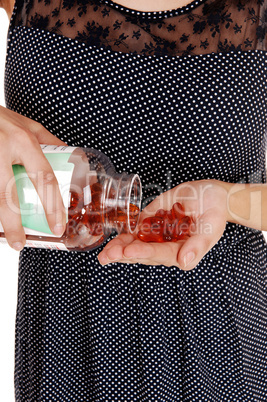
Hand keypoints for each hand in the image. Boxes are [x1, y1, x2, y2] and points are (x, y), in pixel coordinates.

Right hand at [0, 106, 66, 249]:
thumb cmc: (0, 118)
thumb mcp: (27, 125)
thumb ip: (48, 141)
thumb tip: (69, 157)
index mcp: (24, 141)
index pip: (43, 178)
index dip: (52, 206)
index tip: (57, 226)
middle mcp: (3, 149)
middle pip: (8, 194)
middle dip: (15, 223)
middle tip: (21, 243)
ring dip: (0, 221)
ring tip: (4, 239)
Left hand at [98, 180, 227, 269]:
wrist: (213, 196)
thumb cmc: (215, 212)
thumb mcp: (211, 228)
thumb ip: (197, 246)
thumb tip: (183, 262)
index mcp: (181, 251)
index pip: (160, 254)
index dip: (144, 253)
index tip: (129, 251)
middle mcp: (167, 246)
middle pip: (143, 253)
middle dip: (124, 254)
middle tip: (107, 255)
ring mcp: (158, 234)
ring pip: (136, 243)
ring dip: (120, 247)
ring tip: (105, 252)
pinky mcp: (153, 221)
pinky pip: (137, 229)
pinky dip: (124, 234)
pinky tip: (112, 238)